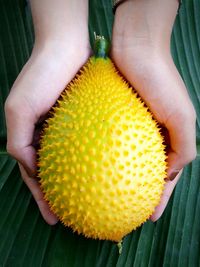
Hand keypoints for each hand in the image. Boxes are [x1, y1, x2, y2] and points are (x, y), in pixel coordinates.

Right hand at [5, 0, 90, 224]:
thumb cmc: (42, 74)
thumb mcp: (20, 107)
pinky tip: (106, 171)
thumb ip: (18, 139)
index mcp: (32, 136)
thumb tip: (29, 166)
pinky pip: (90, 145)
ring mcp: (68, 129)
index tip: (54, 217)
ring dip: (80, 182)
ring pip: (74, 162)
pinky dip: (94, 160)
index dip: (43, 197)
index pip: (36, 175)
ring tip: (91, 201)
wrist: (67, 47)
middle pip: (56, 173)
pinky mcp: (85, 119)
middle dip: (63, 196)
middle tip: (74, 216)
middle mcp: (50, 135)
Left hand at [111, 0, 195, 220]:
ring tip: (109, 196)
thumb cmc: (160, 78)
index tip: (149, 216)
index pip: (166, 175)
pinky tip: (95, 169)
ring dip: (120, 178)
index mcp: (171, 136)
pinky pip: (110, 143)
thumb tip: (172, 173)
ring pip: (126, 160)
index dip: (160, 197)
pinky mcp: (115, 117)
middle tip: (127, 211)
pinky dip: (106, 158)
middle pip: (145, 171)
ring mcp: (133, 127)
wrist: (135, 47)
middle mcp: (151, 135)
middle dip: (138, 192)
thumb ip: (183, 146)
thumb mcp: (181, 115)